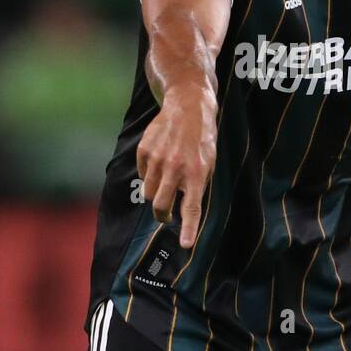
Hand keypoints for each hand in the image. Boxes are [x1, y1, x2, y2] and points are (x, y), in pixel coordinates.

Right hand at [136, 86, 216, 248]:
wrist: (188, 106)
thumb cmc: (202, 140)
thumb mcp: (208, 164)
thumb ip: (195, 187)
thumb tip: (182, 210)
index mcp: (196, 173)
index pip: (191, 208)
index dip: (188, 229)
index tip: (186, 245)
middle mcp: (175, 168)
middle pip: (160, 206)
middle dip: (162, 216)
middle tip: (167, 217)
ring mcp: (157, 159)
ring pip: (149, 193)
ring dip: (156, 195)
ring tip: (167, 183)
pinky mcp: (144, 150)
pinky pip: (143, 175)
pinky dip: (150, 176)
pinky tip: (160, 164)